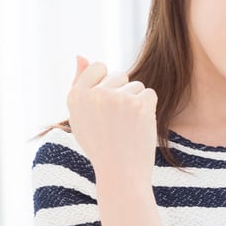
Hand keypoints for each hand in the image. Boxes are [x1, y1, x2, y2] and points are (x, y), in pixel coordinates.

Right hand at [66, 56, 158, 180]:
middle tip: (118, 121)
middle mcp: (95, 94)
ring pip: (136, 85)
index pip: (98, 66)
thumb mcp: (81, 115)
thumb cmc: (101, 144)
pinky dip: (149, 108)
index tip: (108, 103)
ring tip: (128, 126)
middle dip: (123, 93)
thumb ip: (80, 83)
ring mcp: (118, 98)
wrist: (120, 172)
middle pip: (120, 75)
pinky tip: (140, 125)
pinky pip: (150, 94)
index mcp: (76, 95)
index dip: (107, 82)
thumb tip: (81, 54)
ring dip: (137, 103)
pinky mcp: (139, 104)